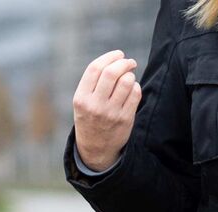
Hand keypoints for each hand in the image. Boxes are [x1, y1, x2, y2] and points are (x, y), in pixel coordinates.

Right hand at [73, 50, 140, 171]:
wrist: (95, 150)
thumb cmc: (89, 118)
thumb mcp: (82, 102)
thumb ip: (93, 82)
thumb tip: (116, 60)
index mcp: (81, 98)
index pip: (95, 68)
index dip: (110, 57)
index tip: (118, 54)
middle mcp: (95, 105)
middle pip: (112, 72)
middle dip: (124, 62)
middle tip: (129, 62)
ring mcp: (110, 113)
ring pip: (126, 81)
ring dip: (130, 75)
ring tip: (129, 77)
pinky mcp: (125, 120)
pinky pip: (135, 94)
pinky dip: (136, 87)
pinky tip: (132, 89)